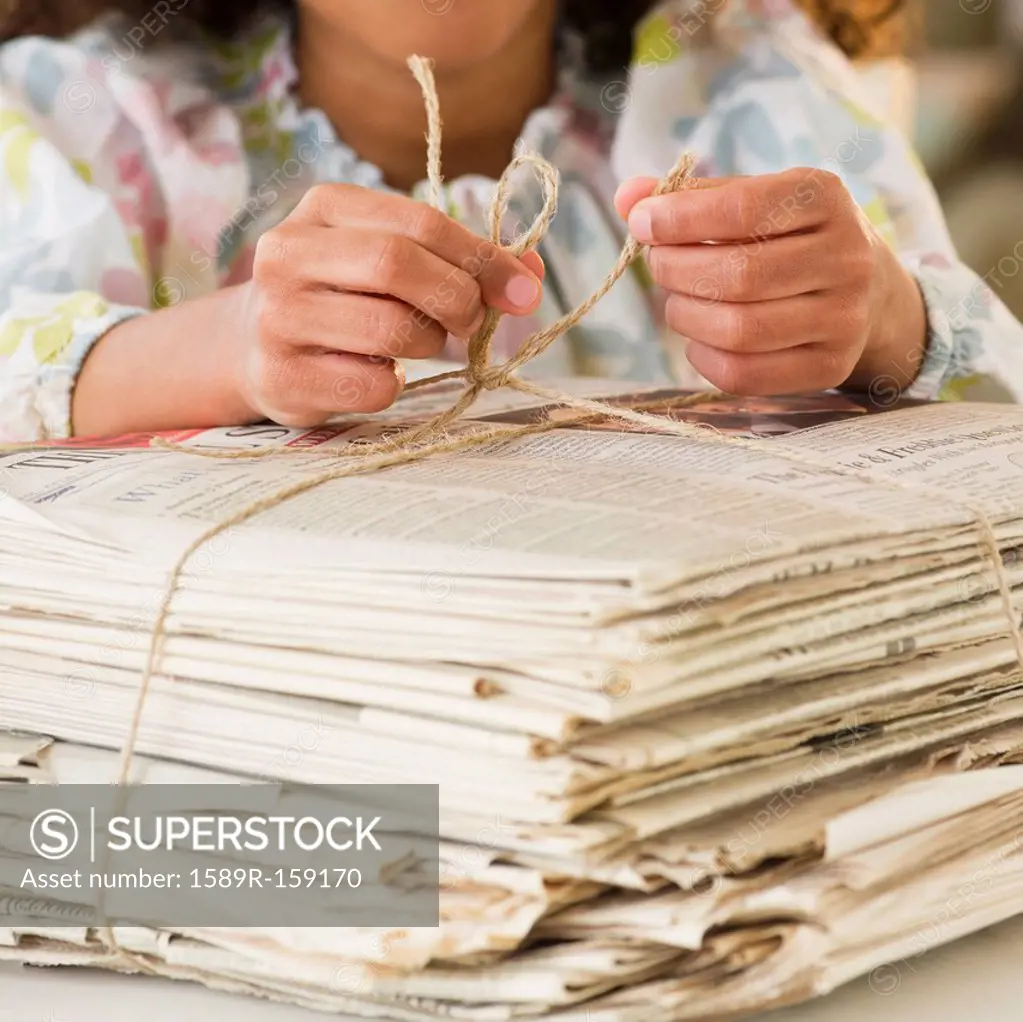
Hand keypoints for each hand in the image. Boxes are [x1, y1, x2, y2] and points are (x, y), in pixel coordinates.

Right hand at [237, 184, 543, 426]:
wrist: (250, 345)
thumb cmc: (342, 295)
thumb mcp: (389, 258)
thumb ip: (459, 260)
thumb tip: (529, 277)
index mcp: (323, 208)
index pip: (420, 221)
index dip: (482, 258)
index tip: (522, 291)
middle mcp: (288, 254)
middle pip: (398, 266)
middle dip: (457, 299)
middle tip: (471, 322)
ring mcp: (278, 317)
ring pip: (391, 330)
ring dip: (428, 344)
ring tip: (415, 343)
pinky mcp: (282, 376)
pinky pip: (374, 386)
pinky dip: (395, 385)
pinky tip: (376, 371)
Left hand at [615, 169, 926, 395]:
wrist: (869, 293)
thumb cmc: (789, 239)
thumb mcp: (752, 201)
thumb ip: (690, 196)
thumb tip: (628, 197)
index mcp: (825, 198)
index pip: (743, 208)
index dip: (681, 218)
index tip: (643, 222)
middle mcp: (845, 257)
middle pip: (738, 275)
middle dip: (677, 271)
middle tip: (659, 265)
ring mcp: (843, 318)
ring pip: (739, 329)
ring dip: (686, 316)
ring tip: (677, 302)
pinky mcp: (829, 367)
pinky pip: (744, 374)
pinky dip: (702, 357)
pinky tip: (698, 338)